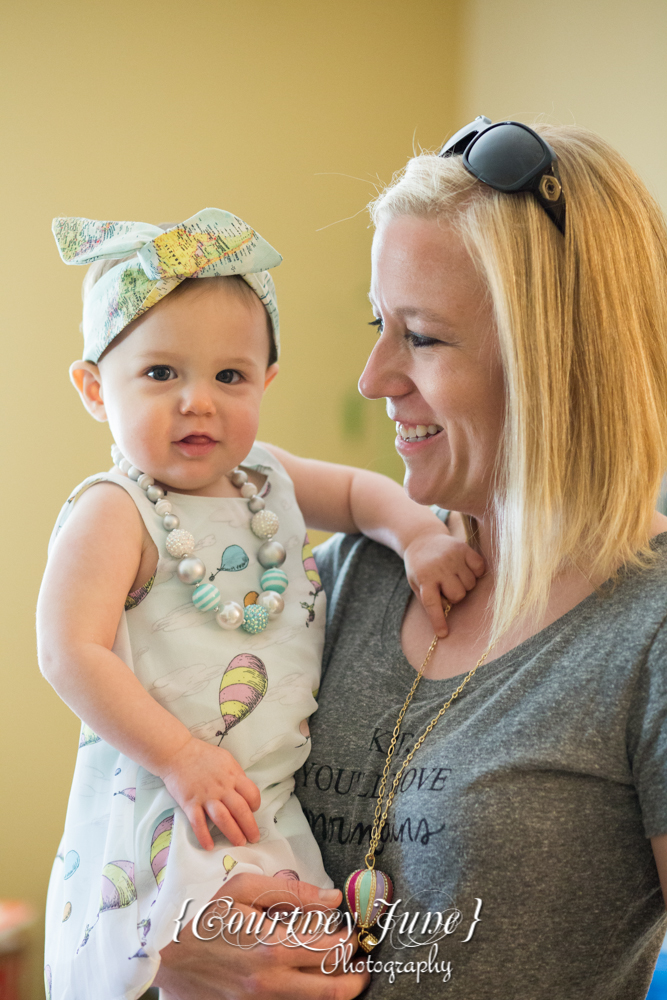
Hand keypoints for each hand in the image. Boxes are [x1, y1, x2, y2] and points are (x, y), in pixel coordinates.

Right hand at [154, 873, 370, 999]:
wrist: (170, 961)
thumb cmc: (208, 920)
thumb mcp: (244, 889)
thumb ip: (291, 892)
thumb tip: (332, 899)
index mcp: (272, 946)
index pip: (329, 948)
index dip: (348, 941)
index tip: (352, 933)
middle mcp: (272, 981)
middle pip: (331, 989)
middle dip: (355, 976)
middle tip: (362, 965)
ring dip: (337, 991)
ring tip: (346, 977)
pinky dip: (309, 998)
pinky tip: (313, 984)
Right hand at [161, 737, 260, 849]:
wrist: (177, 752)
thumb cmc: (203, 755)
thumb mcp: (226, 759)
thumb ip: (235, 775)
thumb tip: (244, 792)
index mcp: (233, 775)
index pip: (251, 793)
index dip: (255, 805)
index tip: (253, 811)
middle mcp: (222, 787)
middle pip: (240, 810)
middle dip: (249, 827)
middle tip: (254, 839)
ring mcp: (205, 796)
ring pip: (223, 818)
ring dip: (233, 833)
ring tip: (239, 844)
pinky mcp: (189, 803)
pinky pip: (198, 823)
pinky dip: (204, 836)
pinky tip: (209, 846)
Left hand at [404, 530, 485, 636]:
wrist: (422, 538)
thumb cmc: (420, 567)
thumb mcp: (416, 583)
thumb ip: (429, 599)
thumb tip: (446, 614)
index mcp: (424, 578)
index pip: (432, 604)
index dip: (438, 620)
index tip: (443, 634)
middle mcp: (439, 567)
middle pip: (458, 595)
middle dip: (454, 596)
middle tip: (446, 587)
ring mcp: (453, 557)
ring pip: (470, 584)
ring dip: (464, 584)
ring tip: (453, 576)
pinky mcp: (464, 548)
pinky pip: (480, 568)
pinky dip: (476, 572)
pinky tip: (465, 569)